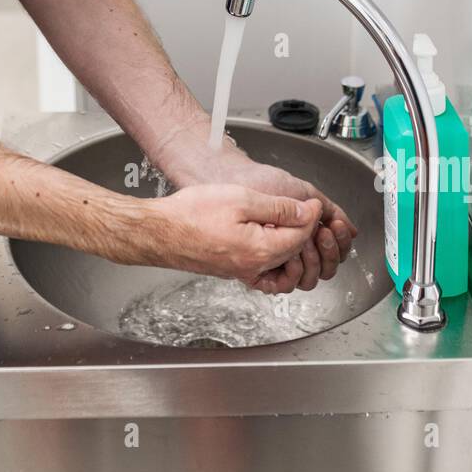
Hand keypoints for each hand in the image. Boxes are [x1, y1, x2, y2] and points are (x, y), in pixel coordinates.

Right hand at [155, 138, 357, 290]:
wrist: (159, 232)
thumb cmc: (191, 214)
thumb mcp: (241, 199)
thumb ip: (278, 208)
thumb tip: (306, 212)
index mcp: (261, 251)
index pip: (302, 236)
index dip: (311, 216)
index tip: (312, 202)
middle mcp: (255, 268)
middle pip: (294, 251)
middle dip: (306, 231)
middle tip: (306, 210)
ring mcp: (242, 271)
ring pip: (280, 260)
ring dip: (291, 242)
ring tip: (289, 220)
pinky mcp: (232, 269)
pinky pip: (263, 265)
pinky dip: (273, 251)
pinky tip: (267, 233)